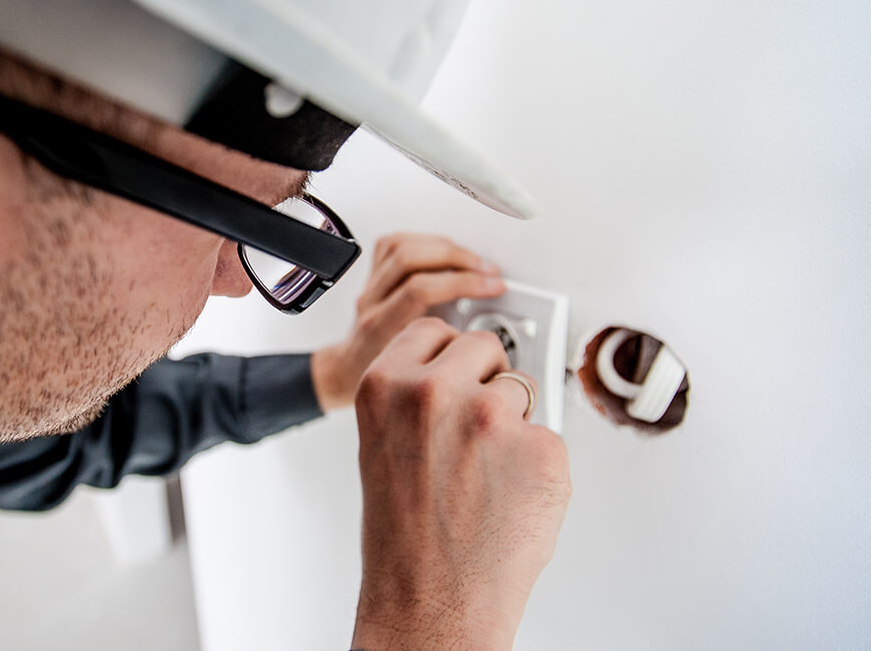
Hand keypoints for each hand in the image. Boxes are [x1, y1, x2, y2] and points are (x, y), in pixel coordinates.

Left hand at [312, 233, 504, 410]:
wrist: (350, 370)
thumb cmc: (382, 376)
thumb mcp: (419, 375)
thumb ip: (446, 354)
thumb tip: (487, 338)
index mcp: (381, 327)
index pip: (420, 289)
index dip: (462, 282)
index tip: (492, 287)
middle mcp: (371, 302)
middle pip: (410, 259)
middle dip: (457, 258)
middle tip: (487, 271)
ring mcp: (369, 286)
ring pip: (402, 246)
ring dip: (444, 247)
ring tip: (472, 260)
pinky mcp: (372, 274)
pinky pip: (394, 243)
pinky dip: (424, 241)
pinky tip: (443, 250)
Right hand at [350, 318, 571, 649]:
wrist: (431, 601)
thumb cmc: (404, 535)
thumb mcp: (382, 445)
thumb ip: (413, 397)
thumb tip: (463, 373)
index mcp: (385, 385)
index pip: (433, 330)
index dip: (448, 356)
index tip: (454, 372)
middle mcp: (434, 391)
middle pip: (483, 346)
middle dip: (485, 379)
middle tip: (474, 430)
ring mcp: (491, 417)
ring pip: (522, 388)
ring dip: (513, 421)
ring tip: (486, 473)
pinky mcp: (541, 447)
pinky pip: (549, 435)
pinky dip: (538, 464)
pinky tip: (509, 496)